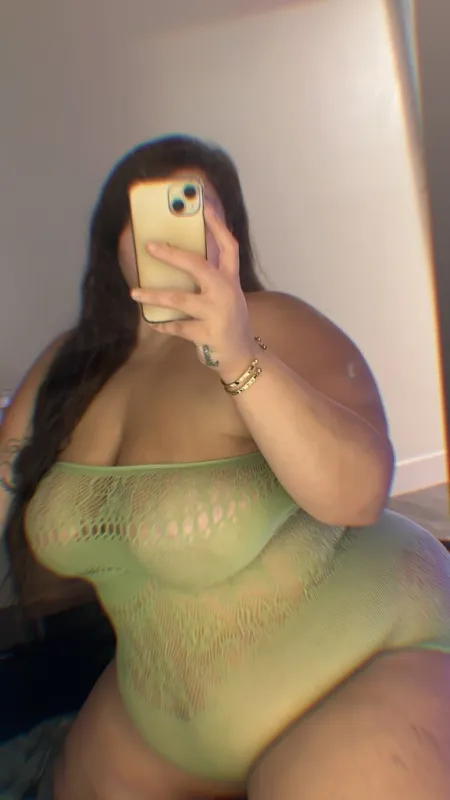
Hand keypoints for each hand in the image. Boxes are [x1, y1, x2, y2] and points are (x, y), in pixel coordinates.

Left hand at [130, 203, 256, 380]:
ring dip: (154, 296)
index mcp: (231, 280)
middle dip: (172, 255)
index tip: (204, 206)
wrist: (242, 356)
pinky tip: (153, 322)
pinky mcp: (208, 334)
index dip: (217, 226)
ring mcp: (217, 314)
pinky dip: (163, 324)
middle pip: (198, 266)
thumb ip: (210, 278)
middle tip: (149, 246)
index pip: (228, 246)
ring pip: (180, 299)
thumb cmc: (228, 321)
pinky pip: (178, 327)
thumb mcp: (226, 295)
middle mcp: (226, 292)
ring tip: (134, 293)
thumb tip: (178, 259)